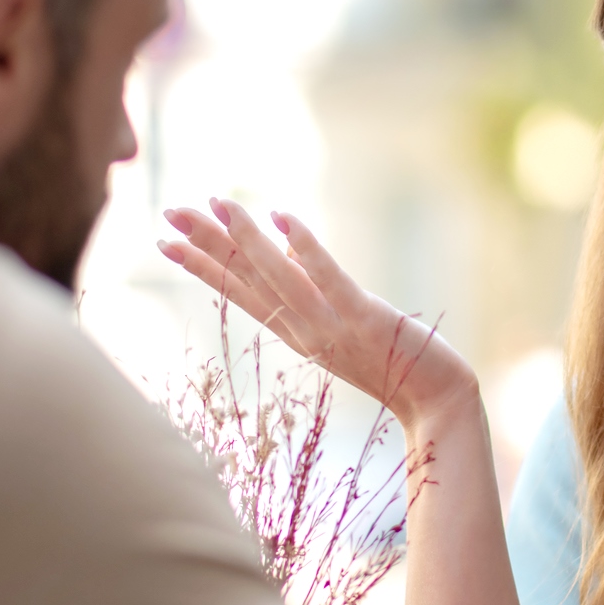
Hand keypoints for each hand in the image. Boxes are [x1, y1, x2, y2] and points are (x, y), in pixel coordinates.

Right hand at [157, 197, 477, 429]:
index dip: (202, 267)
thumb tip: (286, 245)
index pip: (239, 293)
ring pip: (277, 275)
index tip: (165, 243)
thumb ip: (312, 292)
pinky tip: (281, 214)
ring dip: (245, 238)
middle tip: (167, 213)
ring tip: (216, 202)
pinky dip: (304, 246)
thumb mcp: (341, 325)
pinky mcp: (363, 316)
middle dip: (206, 246)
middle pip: (247, 281)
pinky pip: (327, 278)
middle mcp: (304, 330)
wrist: (437, 402)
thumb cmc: (393, 363)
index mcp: (296, 333)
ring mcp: (331, 324)